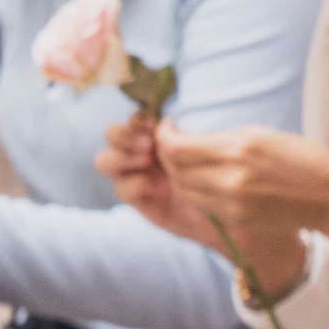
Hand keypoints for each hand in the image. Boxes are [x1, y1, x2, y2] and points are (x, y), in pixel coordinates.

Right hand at [94, 110, 209, 241]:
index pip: (134, 119)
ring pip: (104, 161)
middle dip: (124, 136)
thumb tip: (165, 122)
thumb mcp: (203, 151)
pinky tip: (160, 189)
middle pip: (111, 134)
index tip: (153, 125)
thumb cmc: (218, 176)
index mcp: (157, 135)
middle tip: (148, 146)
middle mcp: (140, 153)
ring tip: (147, 162)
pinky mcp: (136, 200)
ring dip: (123, 158)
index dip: (138, 120)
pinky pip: (121, 188)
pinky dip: (138, 184)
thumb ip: (180, 138)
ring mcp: (134, 176)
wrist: (224, 210)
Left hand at [138, 118, 328, 298]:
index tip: (166, 128)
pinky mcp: (235, 219)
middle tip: (170, 144)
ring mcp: (231, 202)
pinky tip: (202, 180)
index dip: (163, 138)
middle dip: (166, 155)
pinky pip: (201, 204)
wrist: (328, 195)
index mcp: (238, 148)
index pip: (177, 148)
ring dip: (178, 175)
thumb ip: (220, 140)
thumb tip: (188, 139)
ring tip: (185, 161)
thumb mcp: (259, 135)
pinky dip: (194, 191)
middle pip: (175, 170)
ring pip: (184, 189)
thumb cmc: (299, 158)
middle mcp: (230, 177)